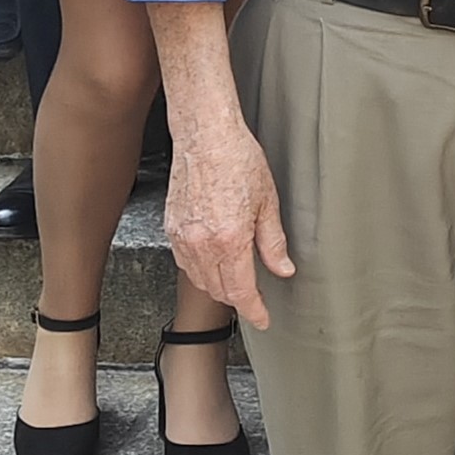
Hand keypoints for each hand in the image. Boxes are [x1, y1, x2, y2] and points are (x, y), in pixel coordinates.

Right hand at [164, 112, 293, 328]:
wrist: (204, 136)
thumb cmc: (238, 160)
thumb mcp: (267, 202)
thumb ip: (273, 242)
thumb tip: (283, 269)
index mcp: (229, 240)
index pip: (241, 292)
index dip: (254, 310)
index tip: (263, 319)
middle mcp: (201, 244)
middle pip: (219, 290)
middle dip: (238, 299)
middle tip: (255, 297)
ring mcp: (183, 237)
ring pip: (200, 280)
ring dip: (219, 286)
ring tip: (236, 280)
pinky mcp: (171, 228)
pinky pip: (185, 262)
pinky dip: (200, 269)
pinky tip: (214, 260)